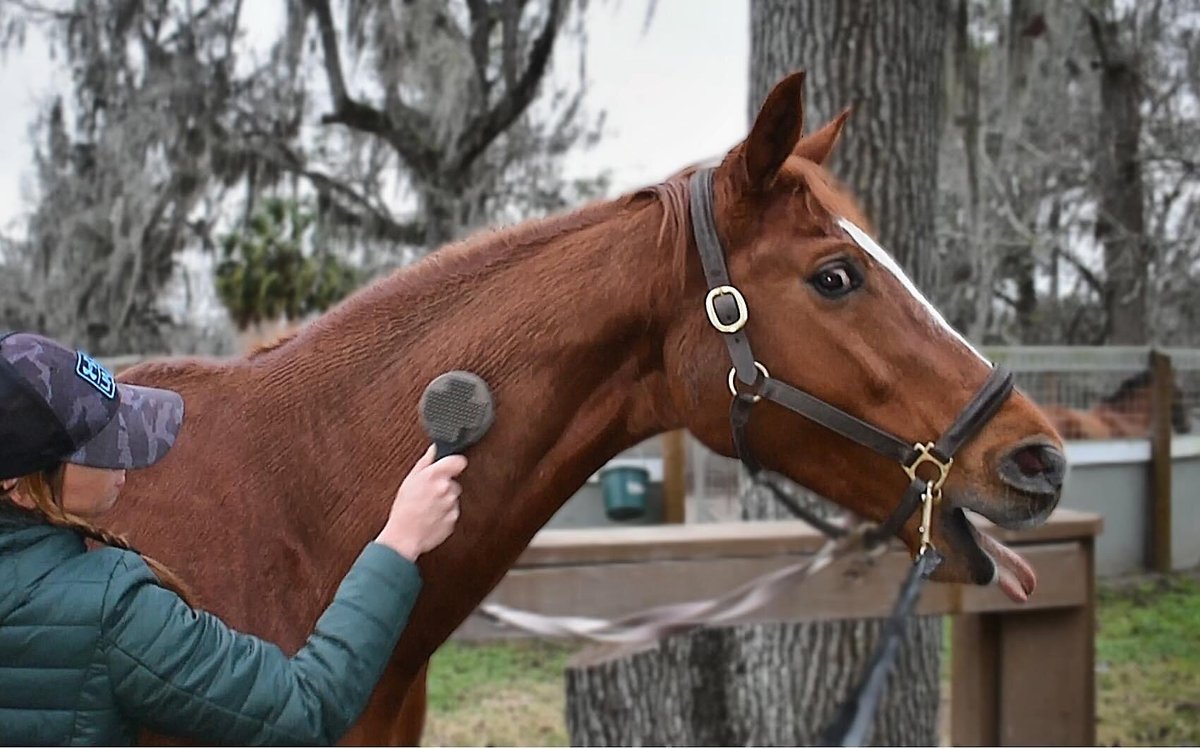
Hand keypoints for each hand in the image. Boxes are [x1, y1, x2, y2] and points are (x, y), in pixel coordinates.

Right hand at [375, 445, 467, 560]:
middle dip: (445, 486)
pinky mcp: (454, 518)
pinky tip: (431, 516)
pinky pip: (452, 512)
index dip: (455, 464)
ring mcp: (451, 504)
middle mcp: (446, 488)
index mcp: (434, 475)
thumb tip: (433, 449)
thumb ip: (424, 462)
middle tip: (429, 494)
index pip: (459, 461)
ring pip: (453, 497)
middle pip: (454, 482)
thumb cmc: (403, 509)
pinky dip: (445, 513)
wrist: (403, 536)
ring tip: (428, 507)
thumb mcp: (409, 481)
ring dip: (445, 500)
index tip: (452, 467)